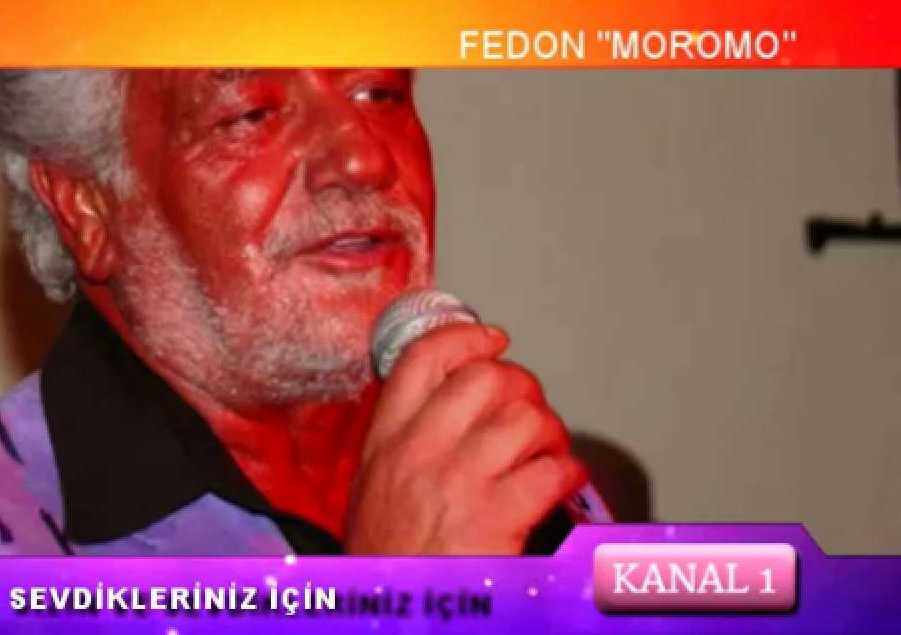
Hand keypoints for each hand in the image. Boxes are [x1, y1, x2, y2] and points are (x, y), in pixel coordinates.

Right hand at [345, 323, 585, 553]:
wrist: (389, 612)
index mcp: (385, 441)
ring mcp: (456, 481)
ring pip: (524, 417)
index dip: (465, 336)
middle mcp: (418, 452)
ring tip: (546, 452)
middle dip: (521, 387)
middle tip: (529, 410)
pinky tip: (560, 485)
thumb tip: (452, 403)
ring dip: (549, 431)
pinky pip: (552, 470)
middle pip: (483, 377)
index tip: (491, 338)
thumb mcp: (375, 485)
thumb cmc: (387, 558)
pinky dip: (568, 472)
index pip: (421, 360)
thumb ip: (406, 440)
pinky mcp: (493, 517)